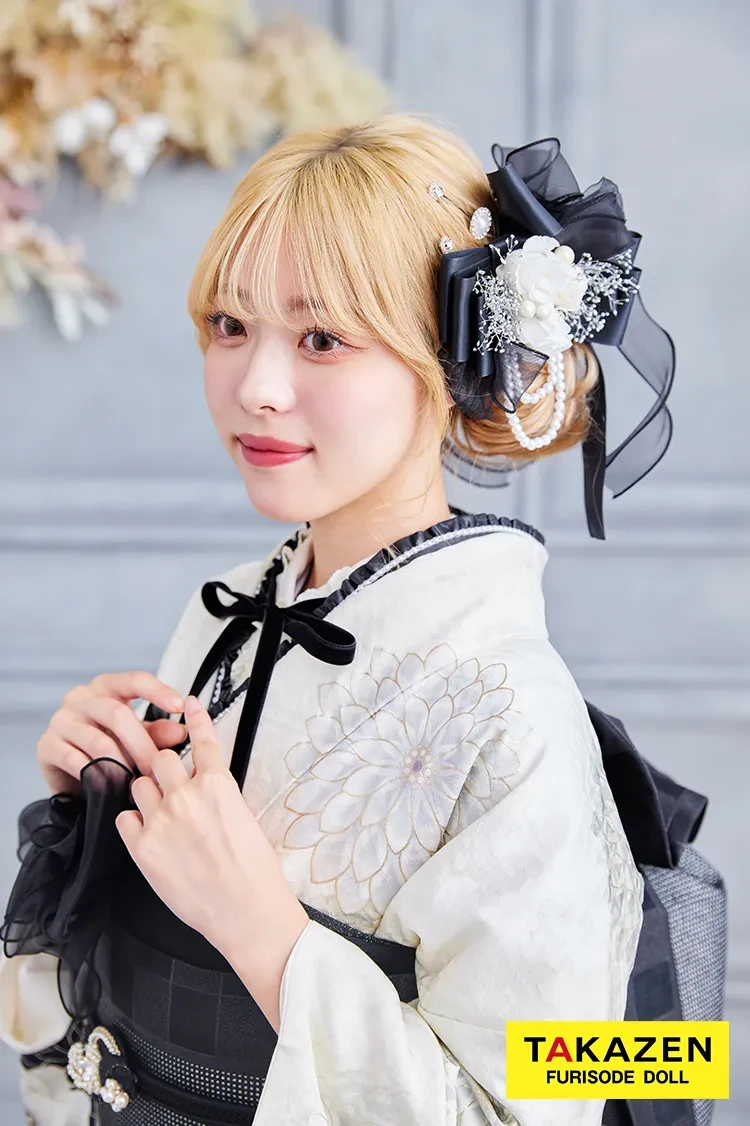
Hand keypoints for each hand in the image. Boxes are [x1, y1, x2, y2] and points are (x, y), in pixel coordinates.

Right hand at [37, 671, 185, 794]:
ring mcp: (61, 720)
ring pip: (98, 741)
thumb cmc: (109, 747)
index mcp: (106, 686)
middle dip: (142, 744)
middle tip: (158, 767)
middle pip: (117, 714)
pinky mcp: (47, 745)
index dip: (158, 691)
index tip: (180, 705)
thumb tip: (181, 732)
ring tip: (137, 781)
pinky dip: (97, 775)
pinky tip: (110, 785)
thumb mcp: (137, 736)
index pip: (135, 680)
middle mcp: (81, 697)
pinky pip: (76, 760)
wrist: (72, 776)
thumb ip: (157, 732)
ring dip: (122, 765)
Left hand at [115, 695, 308, 965]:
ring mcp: (161, 821)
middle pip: (158, 759)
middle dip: (161, 767)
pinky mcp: (143, 848)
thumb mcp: (245, 819)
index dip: (195, 719)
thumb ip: (219, 796)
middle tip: (167, 783)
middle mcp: (187, 797)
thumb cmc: (254, 871)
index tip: (188, 703)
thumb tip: (205, 788)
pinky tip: (147, 835)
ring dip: (146, 794)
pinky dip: (133, 822)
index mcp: (218, 786)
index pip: (202, 741)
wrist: (244, 910)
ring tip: (160, 814)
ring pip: (138, 785)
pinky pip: (125, 819)